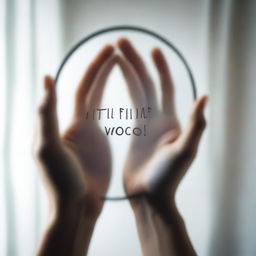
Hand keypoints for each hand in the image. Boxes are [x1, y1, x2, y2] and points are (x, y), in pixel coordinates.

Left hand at [34, 46, 115, 255]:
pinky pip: (106, 118)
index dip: (94, 69)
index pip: (81, 88)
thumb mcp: (48, 146)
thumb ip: (47, 113)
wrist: (77, 205)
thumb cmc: (62, 181)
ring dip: (106, 81)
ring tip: (121, 63)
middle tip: (117, 49)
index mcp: (66, 123)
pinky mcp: (100, 144)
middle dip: (102, 69)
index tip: (109, 51)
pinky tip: (120, 97)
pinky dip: (112, 104)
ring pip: (98, 100)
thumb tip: (46, 78)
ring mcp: (89, 133)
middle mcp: (76, 124)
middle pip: (90, 89)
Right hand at [117, 38, 206, 203]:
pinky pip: (129, 107)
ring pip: (136, 93)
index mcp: (169, 121)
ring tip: (116, 57)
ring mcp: (145, 125)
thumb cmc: (167, 179)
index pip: (164, 86)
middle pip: (146, 84)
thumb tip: (204, 96)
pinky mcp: (134, 133)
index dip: (160, 67)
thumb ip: (195, 125)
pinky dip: (125, 94)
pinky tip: (118, 84)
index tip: (152, 49)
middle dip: (136, 63)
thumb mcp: (184, 152)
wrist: (149, 196)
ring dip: (128, 74)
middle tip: (121, 43)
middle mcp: (158, 119)